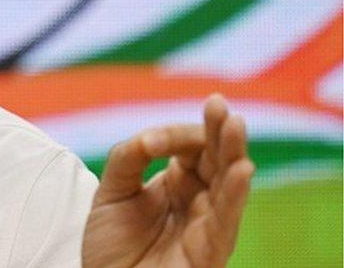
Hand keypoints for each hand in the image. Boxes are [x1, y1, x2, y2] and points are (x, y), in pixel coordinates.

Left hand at [82, 95, 254, 266]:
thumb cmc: (110, 244)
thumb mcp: (111, 190)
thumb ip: (129, 157)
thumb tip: (153, 137)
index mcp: (176, 181)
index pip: (190, 147)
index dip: (178, 135)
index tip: (155, 140)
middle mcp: (198, 199)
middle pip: (217, 159)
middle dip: (220, 131)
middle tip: (221, 105)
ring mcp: (206, 223)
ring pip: (229, 183)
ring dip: (234, 153)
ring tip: (236, 125)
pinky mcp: (209, 249)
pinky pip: (227, 219)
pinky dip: (237, 194)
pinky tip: (243, 169)